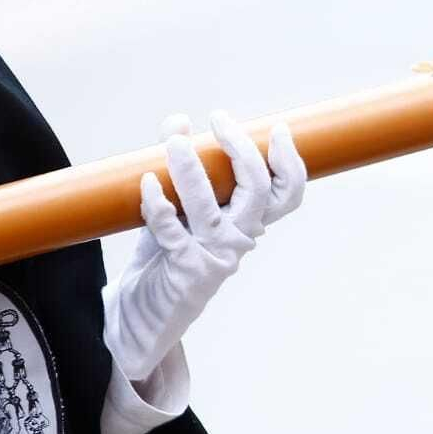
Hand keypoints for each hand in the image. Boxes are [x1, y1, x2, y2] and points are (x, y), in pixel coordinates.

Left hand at [102, 111, 306, 381]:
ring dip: (191, 170)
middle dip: (242, 149)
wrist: (143, 313)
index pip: (287, 193)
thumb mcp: (180, 206)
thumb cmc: (167, 254)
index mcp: (248, 222)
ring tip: (174, 142)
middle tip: (220, 120)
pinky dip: (157, 203)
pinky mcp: (183, 268)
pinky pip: (170, 229)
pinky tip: (146, 183)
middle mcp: (239, 239)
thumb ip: (184, 165)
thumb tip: (179, 121)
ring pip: (211, 207)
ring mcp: (213, 255)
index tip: (278, 129)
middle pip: (259, 191)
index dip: (290, 161)